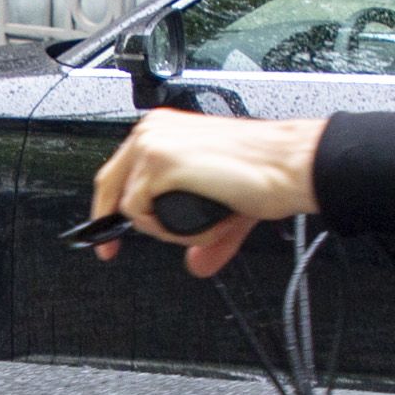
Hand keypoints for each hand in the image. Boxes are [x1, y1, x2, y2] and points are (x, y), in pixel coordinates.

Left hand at [87, 113, 326, 278]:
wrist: (288, 165)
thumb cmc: (265, 171)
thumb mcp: (220, 203)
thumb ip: (202, 232)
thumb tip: (196, 265)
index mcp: (163, 129)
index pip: (120, 169)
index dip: (109, 206)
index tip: (105, 236)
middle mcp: (153, 131)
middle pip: (109, 184)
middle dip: (110, 223)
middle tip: (109, 251)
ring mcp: (153, 146)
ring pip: (129, 205)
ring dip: (161, 229)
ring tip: (201, 226)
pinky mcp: (158, 164)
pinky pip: (142, 215)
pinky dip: (168, 231)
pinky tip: (200, 224)